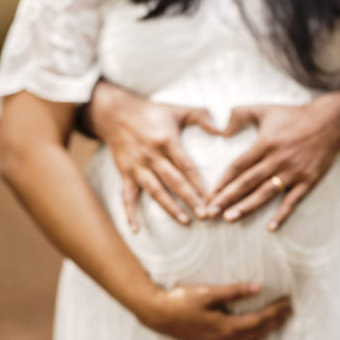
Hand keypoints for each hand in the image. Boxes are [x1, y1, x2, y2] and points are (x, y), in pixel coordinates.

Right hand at [89, 81, 219, 228]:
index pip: (186, 166)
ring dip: (169, 207)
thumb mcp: (178, 110)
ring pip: (155, 191)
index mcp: (166, 141)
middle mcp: (151, 156)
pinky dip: (130, 213)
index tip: (213, 197)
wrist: (115, 113)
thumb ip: (202, 116)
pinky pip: (127, 196)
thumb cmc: (152, 112)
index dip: (199, 182)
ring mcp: (137, 166)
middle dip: (190, 199)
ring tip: (185, 221)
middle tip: (205, 215)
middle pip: (173, 181)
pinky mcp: (125, 173)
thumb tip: (223, 130)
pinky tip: (136, 229)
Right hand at [135, 282, 292, 339]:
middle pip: (258, 332)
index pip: (260, 320)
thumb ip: (234, 291)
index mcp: (226, 327)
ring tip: (278, 320)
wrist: (157, 315)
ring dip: (266, 330)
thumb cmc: (181, 300)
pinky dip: (253, 338)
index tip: (288, 302)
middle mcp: (225, 339)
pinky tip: (254, 331)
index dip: (276, 312)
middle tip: (290, 310)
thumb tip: (259, 287)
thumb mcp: (207, 292)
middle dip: (276, 321)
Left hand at [206, 90, 339, 230]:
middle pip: (248, 182)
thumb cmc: (294, 116)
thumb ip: (240, 115)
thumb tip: (221, 131)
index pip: (239, 165)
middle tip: (211, 212)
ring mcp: (293, 172)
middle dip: (227, 198)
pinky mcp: (308, 181)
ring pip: (266, 193)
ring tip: (230, 218)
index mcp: (266, 143)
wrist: (329, 122)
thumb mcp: (265, 109)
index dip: (222, 181)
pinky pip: (293, 201)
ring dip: (247, 207)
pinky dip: (282, 215)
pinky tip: (270, 227)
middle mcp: (278, 159)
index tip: (209, 194)